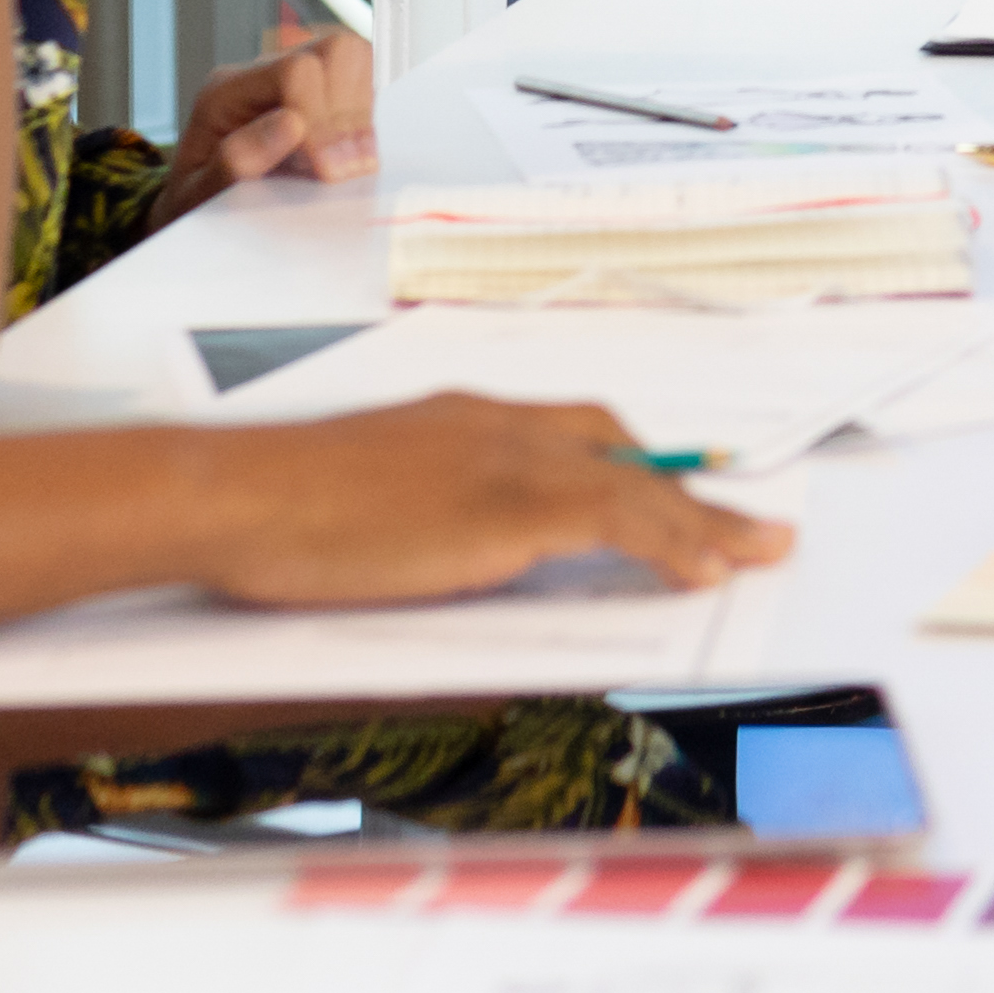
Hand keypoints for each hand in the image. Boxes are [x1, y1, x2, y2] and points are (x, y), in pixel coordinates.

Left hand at [161, 23, 374, 215]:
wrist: (193, 207)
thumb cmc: (195, 200)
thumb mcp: (198, 195)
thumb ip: (233, 163)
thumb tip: (289, 125)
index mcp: (226, 91)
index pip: (295, 73)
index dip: (322, 118)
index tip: (328, 170)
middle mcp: (263, 74)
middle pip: (334, 51)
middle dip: (349, 112)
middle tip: (345, 168)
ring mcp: (294, 81)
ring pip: (353, 58)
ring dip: (362, 112)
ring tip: (352, 163)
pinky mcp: (319, 96)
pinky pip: (360, 84)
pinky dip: (366, 117)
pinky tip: (351, 156)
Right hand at [192, 394, 793, 607]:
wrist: (234, 493)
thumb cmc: (269, 512)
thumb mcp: (359, 510)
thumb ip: (419, 524)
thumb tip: (452, 569)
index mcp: (460, 420)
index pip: (573, 431)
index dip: (632, 465)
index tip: (673, 486)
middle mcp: (495, 425)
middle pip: (620, 451)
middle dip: (687, 491)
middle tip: (744, 525)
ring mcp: (505, 458)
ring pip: (635, 487)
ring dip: (705, 523)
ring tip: (759, 553)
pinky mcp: (507, 502)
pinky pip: (617, 519)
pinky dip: (670, 543)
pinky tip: (704, 572)